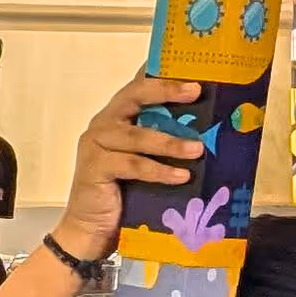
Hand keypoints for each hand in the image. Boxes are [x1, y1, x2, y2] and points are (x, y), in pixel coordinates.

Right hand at [57, 74, 200, 261]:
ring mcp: (96, 144)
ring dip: (170, 142)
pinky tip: (181, 176)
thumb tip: (206, 133)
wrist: (89, 231)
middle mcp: (104, 124)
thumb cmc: (122, 195)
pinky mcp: (95, 167)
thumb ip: (161, 143)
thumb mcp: (145, 162)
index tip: (189, 65)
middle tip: (196, 91)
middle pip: (134, 96)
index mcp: (116, 117)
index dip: (161, 73)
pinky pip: (133, 164)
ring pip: (137, 135)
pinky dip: (159, 170)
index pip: (138, 86)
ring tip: (197, 149)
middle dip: (166, 91)